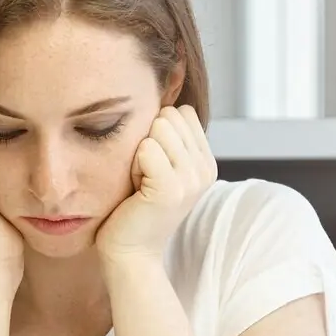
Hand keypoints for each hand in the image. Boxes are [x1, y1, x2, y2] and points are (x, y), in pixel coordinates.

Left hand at [96, 105, 216, 260]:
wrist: (129, 251)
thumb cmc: (135, 207)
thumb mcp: (159, 165)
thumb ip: (168, 135)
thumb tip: (167, 84)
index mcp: (206, 162)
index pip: (181, 112)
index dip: (157, 133)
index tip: (152, 166)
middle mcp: (205, 170)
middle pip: (169, 116)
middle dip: (146, 139)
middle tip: (143, 175)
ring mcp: (191, 180)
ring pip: (157, 129)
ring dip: (137, 153)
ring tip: (140, 182)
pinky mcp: (171, 189)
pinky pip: (145, 149)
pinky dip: (132, 165)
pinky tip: (135, 189)